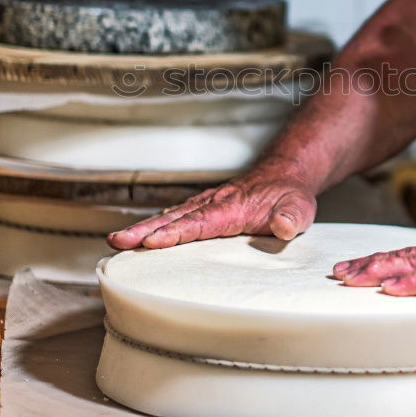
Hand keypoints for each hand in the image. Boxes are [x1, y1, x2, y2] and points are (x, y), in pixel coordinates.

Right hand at [108, 162, 317, 249]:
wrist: (285, 175)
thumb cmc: (290, 196)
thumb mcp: (300, 209)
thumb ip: (291, 217)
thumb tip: (283, 225)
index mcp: (231, 208)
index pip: (199, 222)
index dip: (176, 233)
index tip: (152, 241)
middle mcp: (213, 204)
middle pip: (174, 218)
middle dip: (144, 230)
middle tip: (117, 241)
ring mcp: (206, 205)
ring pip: (169, 216)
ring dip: (142, 228)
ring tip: (116, 241)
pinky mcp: (205, 208)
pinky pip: (176, 216)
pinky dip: (156, 225)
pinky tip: (141, 235)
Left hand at [332, 206, 415, 298]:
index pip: (408, 256)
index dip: (379, 261)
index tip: (354, 267)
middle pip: (400, 258)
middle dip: (366, 265)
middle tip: (338, 273)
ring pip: (409, 265)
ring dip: (378, 271)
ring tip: (351, 277)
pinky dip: (410, 282)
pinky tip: (390, 286)